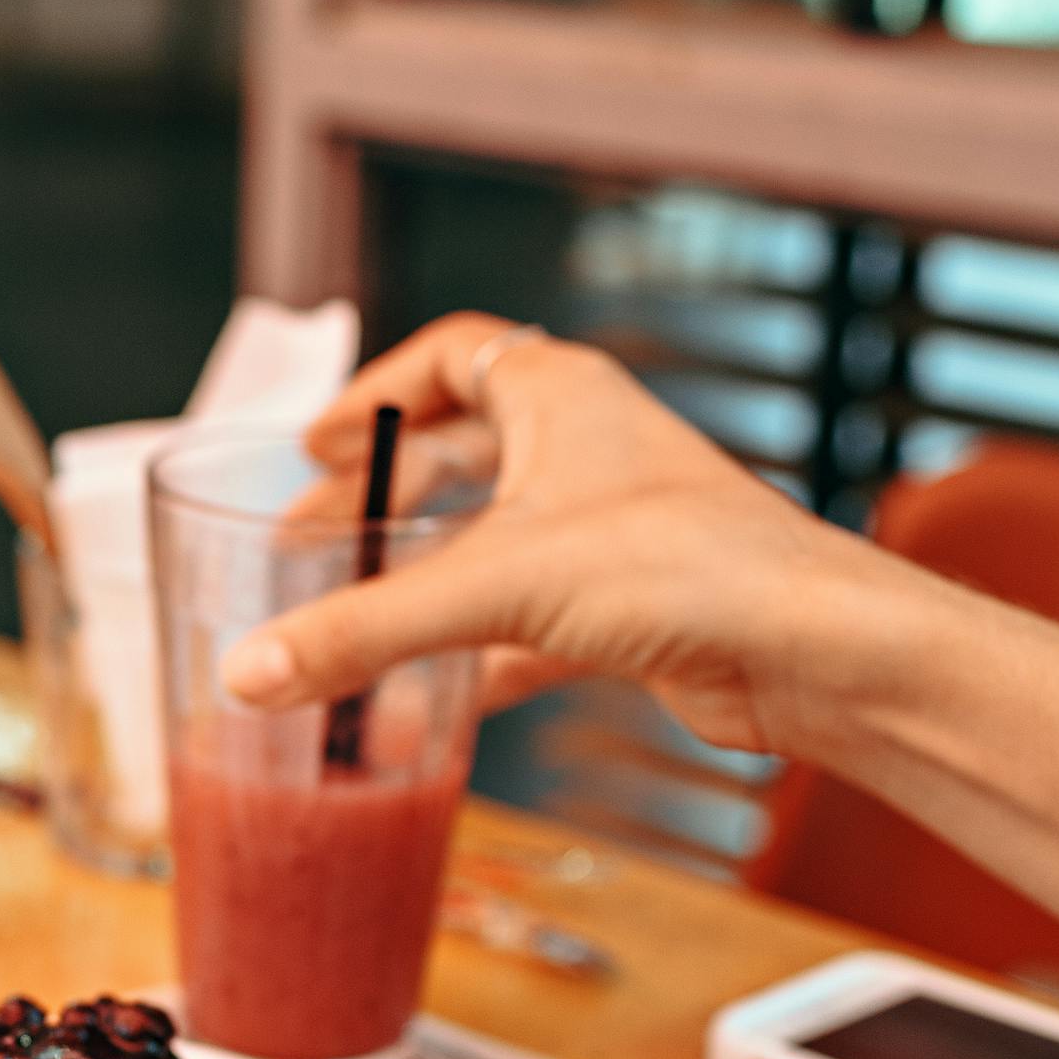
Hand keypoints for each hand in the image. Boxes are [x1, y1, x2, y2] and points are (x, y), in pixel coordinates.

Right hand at [226, 313, 973, 761]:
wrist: (811, 650)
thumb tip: (247, 672)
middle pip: (460, 457)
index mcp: (558, 396)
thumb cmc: (687, 567)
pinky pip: (528, 623)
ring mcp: (612, 532)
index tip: (321, 440)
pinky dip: (474, 655)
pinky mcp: (631, 610)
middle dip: (382, 500)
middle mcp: (587, 452)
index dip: (380, 394)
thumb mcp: (495, 586)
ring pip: (493, 545)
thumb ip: (362, 630)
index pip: (453, 357)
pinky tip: (431, 700)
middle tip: (309, 542)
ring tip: (351, 618)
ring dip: (423, 582)